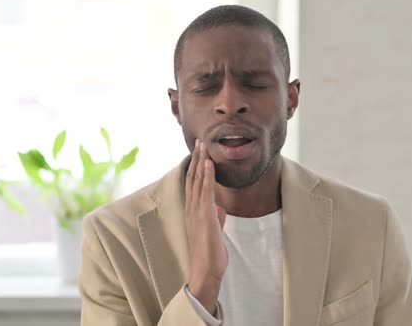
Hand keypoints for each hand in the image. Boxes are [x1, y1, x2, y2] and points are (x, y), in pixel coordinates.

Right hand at [185, 140, 227, 314]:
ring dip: (201, 161)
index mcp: (193, 211)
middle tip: (199, 141)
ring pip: (198, 180)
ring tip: (203, 145)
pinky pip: (206, 190)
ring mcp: (197, 210)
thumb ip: (215, 218)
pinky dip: (208, 175)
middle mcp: (192, 207)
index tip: (199, 152)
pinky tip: (209, 162)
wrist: (206, 269)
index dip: (196, 166)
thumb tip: (219, 209)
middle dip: (197, 158)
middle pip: (193, 177)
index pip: (193, 184)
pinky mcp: (205, 215)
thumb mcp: (214, 231)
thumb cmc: (210, 253)